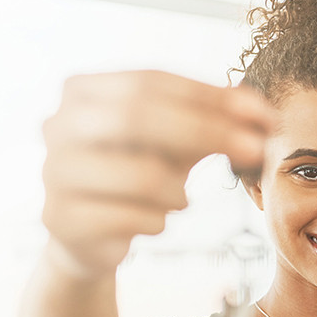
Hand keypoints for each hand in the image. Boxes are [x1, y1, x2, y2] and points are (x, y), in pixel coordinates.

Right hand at [40, 70, 273, 277]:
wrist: (88, 235)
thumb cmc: (135, 173)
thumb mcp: (176, 139)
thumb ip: (213, 118)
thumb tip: (260, 111)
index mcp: (83, 90)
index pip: (150, 81)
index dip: (210, 96)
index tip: (263, 115)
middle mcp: (58, 124)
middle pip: (137, 116)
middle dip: (206, 131)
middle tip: (256, 149)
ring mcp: (53, 172)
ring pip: (138, 174)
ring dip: (178, 189)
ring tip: (181, 199)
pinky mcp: (60, 219)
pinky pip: (131, 218)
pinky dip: (159, 221)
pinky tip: (156, 221)